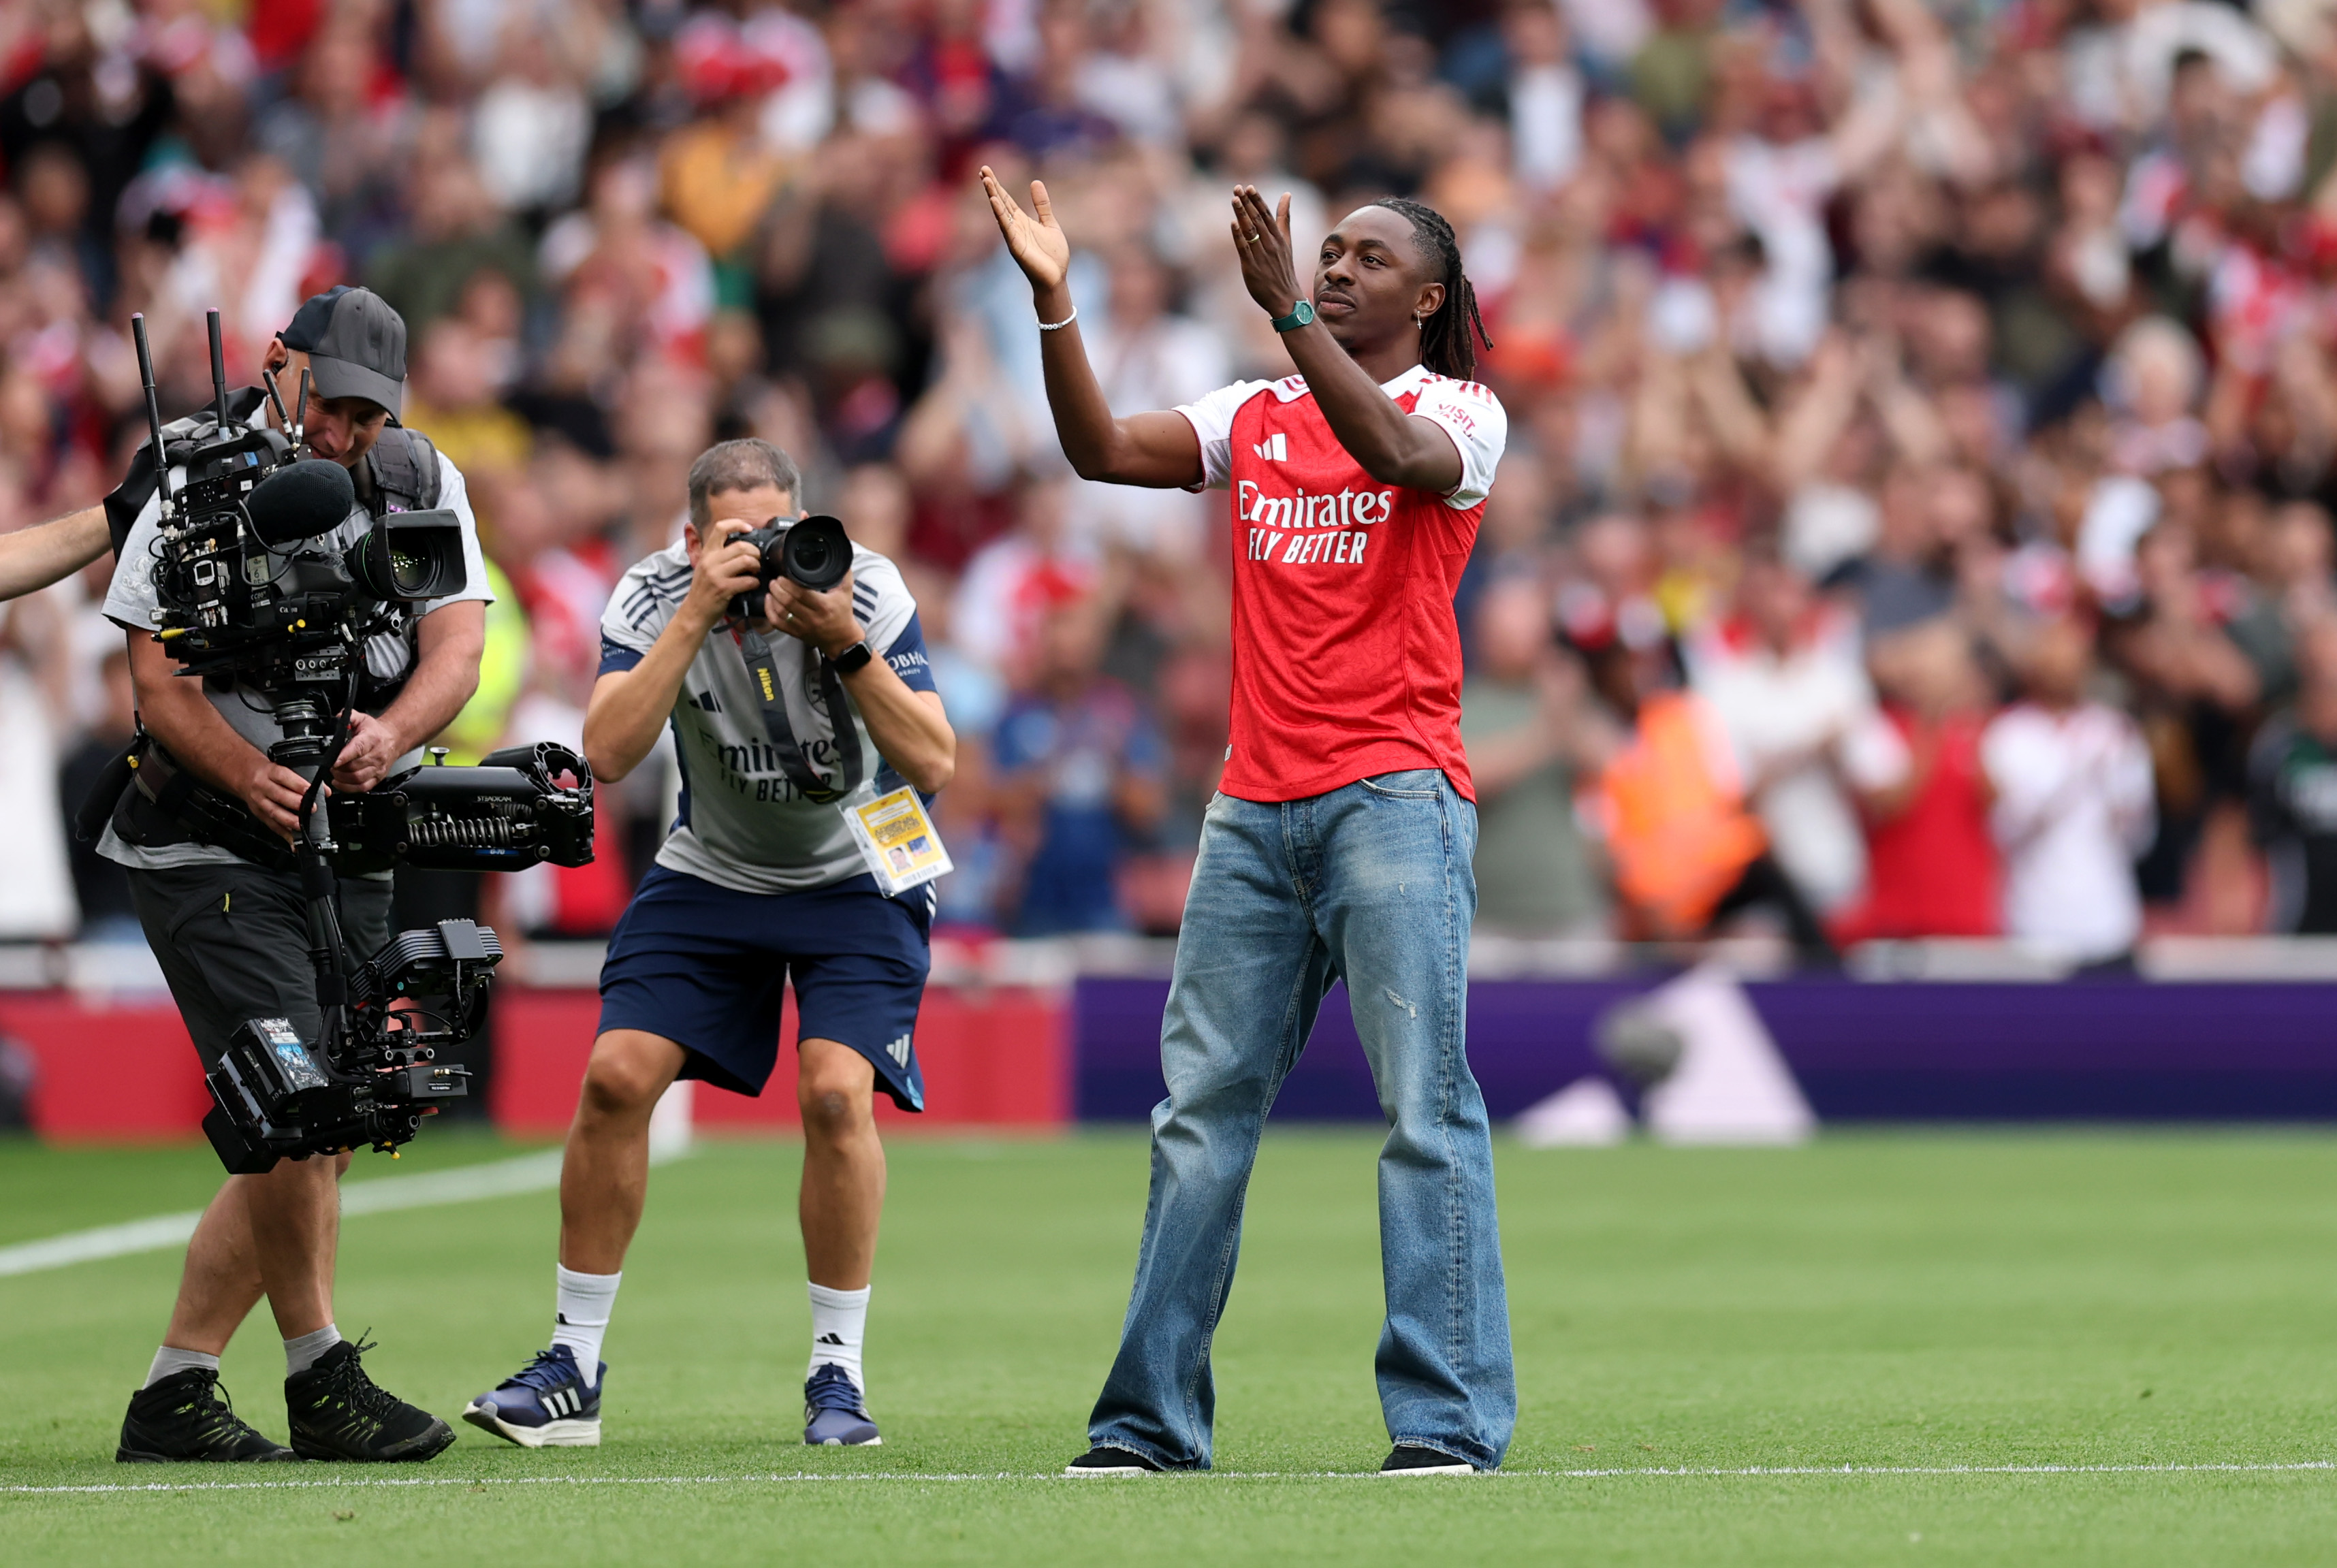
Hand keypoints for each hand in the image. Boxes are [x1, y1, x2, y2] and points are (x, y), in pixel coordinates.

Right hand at [236, 755, 315, 840]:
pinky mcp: (258, 813)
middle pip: (278, 795)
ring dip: (289, 821)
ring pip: (273, 812)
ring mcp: (259, 801)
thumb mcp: (283, 768)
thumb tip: (325, 791)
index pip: (283, 776)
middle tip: (311, 809)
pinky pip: (271, 824)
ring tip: (302, 826)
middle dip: (296, 804)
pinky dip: (283, 833)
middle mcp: (262, 786)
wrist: (246, 776)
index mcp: (270, 772)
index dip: (297, 784)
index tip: (309, 790)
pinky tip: (292, 839)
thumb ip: (303, 778)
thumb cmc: (269, 773)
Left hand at [332, 711, 403, 792]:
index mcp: (371, 739)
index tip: (333, 761)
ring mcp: (378, 768)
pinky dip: (349, 788)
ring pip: (358, 778)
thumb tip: (336, 718)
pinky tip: (340, 783)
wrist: (394, 740)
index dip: (344, 756)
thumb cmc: (376, 732)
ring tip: (335, 773)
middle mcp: (377, 755)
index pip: (358, 749)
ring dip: (342, 778)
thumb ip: (349, 717)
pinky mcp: (378, 778)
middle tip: (330, 765)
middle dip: (338, 768)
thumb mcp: (362, 719)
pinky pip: (363, 787)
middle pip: (355, 766)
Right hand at [682, 517, 764, 632]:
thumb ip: (719, 554)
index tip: (749, 529)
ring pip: (747, 560)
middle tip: (757, 559)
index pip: (720, 528)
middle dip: (755, 552)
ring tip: (756, 571)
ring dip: (757, 566)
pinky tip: (753, 584)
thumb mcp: (705, 566)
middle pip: (741, 545)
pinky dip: (755, 582)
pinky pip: (748, 581)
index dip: (737, 524)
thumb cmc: (704, 589)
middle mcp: (710, 561)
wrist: (694, 611)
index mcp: (707, 552)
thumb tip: (742, 545)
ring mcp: (716, 575)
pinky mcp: (723, 589)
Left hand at [767, 569, 865, 659]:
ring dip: (773, 598)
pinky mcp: (796, 633)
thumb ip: (844, 576)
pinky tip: (769, 601)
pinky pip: (777, 623)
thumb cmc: (843, 614)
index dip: (788, 584)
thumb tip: (841, 560)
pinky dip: (770, 612)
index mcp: (824, 606)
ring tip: (771, 588)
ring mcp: (802, 627)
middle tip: (775, 580)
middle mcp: (812, 617)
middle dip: (778, 589)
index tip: (783, 577)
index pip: (801, 594)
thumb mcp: (846, 593)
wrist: (841, 639)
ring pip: (781, 612)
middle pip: (788, 602)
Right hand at [980, 167, 1070, 298]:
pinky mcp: (1016, 246)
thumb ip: (1042, 205)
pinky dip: (1000, 214)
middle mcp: (1014, 227)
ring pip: (1000, 212)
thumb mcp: (1050, 224)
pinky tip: (994, 202)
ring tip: (986, 180)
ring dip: (993, 196)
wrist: (1056, 278)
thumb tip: (1035, 182)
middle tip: (983, 169)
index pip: (1006, 199)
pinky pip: (1006, 228)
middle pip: (1000, 202)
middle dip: (992, 186)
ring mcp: (1013, 236)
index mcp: (1022, 221)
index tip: (986, 171)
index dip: (997, 185)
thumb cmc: (1053, 255)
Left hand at [1230, 185, 1301, 319]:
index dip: (1257, 200)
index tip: (1249, 187)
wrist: (1285, 298)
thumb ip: (1284, 217)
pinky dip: (1239, 236)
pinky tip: (1233, 224)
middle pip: (1257, 219)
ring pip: (1251, 231)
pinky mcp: (1252, 267)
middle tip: (1237, 188)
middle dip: (1247, 203)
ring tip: (1234, 200)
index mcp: (1279, 238)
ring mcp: (1261, 255)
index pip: (1266, 215)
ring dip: (1242, 215)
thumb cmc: (1284, 268)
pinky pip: (1244, 249)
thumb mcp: (1286, 241)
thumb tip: (1287, 194)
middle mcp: (1271, 244)